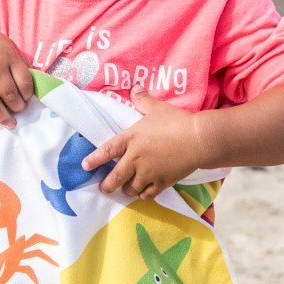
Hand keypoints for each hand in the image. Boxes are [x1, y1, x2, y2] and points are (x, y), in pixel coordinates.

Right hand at [0, 23, 33, 127]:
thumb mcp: (6, 45)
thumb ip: (19, 62)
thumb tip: (32, 84)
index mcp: (7, 56)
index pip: (24, 81)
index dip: (28, 94)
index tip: (27, 99)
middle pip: (10, 95)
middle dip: (18, 107)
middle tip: (20, 110)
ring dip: (4, 117)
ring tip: (11, 124)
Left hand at [82, 90, 203, 198]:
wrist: (198, 140)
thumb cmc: (177, 122)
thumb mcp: (158, 108)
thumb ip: (144, 100)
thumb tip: (135, 88)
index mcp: (131, 138)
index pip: (106, 151)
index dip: (94, 159)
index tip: (85, 166)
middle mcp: (135, 158)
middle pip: (115, 177)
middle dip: (107, 185)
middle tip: (103, 188)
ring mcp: (148, 172)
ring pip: (130, 188)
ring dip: (127, 190)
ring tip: (127, 189)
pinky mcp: (162, 182)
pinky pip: (147, 194)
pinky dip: (144, 195)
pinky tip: (144, 193)